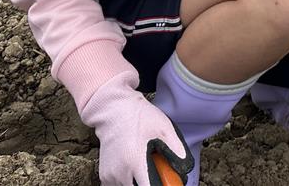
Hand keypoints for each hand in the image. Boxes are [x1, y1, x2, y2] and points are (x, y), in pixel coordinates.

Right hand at [77, 71, 193, 185]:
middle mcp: (120, 172)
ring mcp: (110, 175)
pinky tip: (134, 170)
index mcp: (135, 162)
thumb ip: (175, 148)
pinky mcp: (104, 175)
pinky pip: (118, 185)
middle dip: (149, 183)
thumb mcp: (163, 129)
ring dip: (137, 182)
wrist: (114, 110)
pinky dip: (127, 181)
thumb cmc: (139, 117)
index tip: (166, 182)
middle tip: (156, 171)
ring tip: (145, 168)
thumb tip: (184, 166)